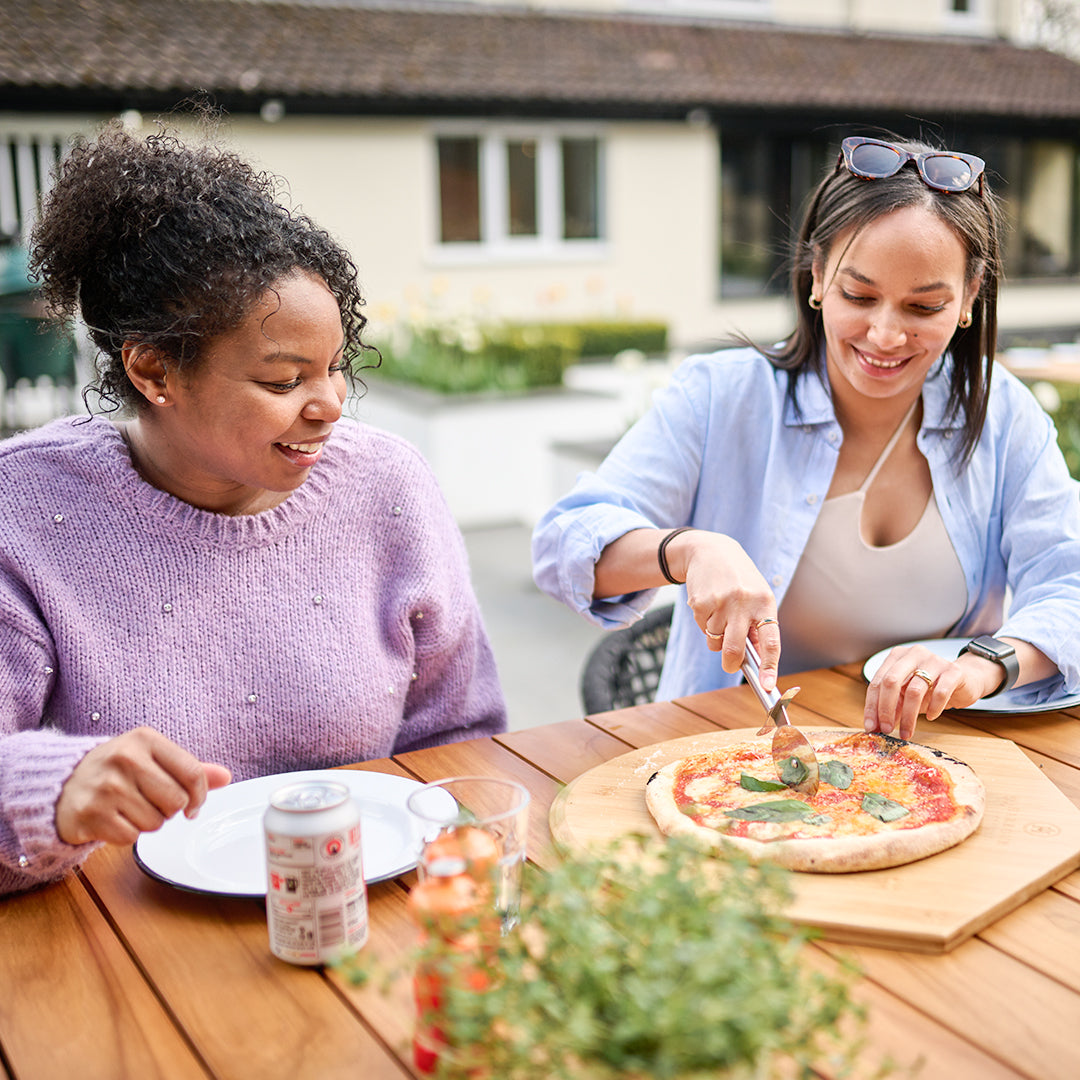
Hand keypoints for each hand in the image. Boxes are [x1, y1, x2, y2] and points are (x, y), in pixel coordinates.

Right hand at [55, 727, 231, 845]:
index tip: (193, 805)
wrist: (62, 784)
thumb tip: (225, 777)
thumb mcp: (152, 758)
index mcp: (145, 739)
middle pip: (177, 801)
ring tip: (130, 808)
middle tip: (151, 801)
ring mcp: (107, 787)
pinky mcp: (91, 814)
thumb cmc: (116, 770)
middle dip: (170, 809)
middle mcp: (125, 759)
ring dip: (148, 822)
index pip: (193, 772)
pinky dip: (127, 834)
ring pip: (156, 822)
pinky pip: (132, 838)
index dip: (200, 795)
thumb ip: (189, 768)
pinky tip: (115, 819)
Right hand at [677, 532, 780, 691]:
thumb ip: (757, 626)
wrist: (710, 551)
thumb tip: (756, 661)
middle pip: (734, 649)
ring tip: (720, 614)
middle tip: (730, 665)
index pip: (770, 641)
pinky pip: (702, 628)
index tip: (768, 686)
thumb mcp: (756, 597)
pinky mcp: (700, 602)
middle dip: (731, 664)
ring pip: (715, 641)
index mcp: (765, 602)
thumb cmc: (739, 579)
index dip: (770, 666)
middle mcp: (743, 603)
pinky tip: (709, 605)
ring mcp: (720, 602)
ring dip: (716, 637)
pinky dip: (705, 623)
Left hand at [863, 645, 1002, 738]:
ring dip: (908, 716)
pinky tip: (931, 716)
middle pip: (891, 682)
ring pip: (914, 691)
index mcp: (897, 656)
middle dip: (886, 709)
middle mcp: (913, 654)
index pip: (877, 682)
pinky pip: (940, 692)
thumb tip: (875, 726)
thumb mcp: (906, 695)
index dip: (872, 706)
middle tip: (887, 730)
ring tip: (907, 732)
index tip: (871, 727)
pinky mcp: (953, 671)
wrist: (965, 680)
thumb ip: (891, 706)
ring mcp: (934, 660)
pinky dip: (933, 708)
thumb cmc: (930, 687)